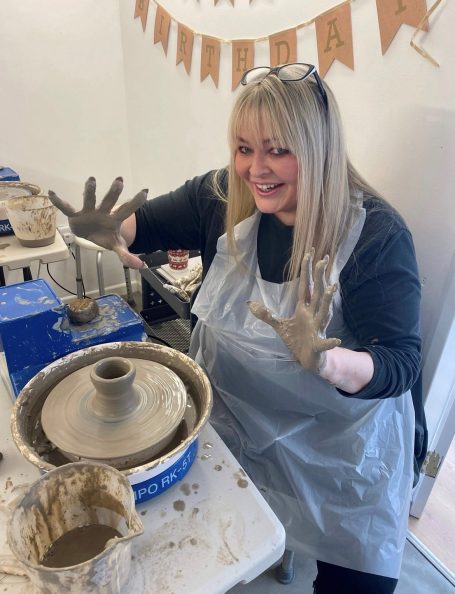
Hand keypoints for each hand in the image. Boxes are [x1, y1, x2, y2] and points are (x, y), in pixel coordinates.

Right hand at [48, 177, 147, 267]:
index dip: (136, 202)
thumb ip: (127, 255)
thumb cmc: (106, 236)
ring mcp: (89, 212)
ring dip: (90, 191)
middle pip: (109, 202)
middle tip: (120, 180)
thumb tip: (140, 265)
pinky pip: (67, 208)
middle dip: (114, 192)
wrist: (91, 233)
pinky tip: (52, 193)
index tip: (145, 192)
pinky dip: (59, 202)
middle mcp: (103, 212)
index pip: (128, 210)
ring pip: (90, 200)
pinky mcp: (76, 215)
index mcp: (114, 219)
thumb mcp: (117, 246)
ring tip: (91, 179)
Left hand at [248, 250, 340, 371]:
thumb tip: (249, 304)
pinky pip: (324, 343)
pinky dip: (329, 342)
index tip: (309, 253)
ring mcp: (317, 329)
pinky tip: (336, 339)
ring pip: (324, 313)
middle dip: (320, 277)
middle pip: (316, 293)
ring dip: (327, 301)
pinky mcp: (318, 345)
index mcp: (304, 309)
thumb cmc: (297, 339)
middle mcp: (313, 315)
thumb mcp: (279, 325)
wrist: (308, 359)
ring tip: (331, 288)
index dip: (307, 271)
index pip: (305, 286)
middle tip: (323, 260)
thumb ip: (266, 315)